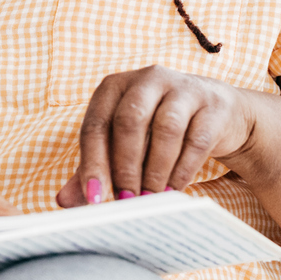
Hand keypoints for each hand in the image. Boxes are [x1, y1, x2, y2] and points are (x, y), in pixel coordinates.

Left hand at [54, 64, 259, 206]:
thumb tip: (64, 200)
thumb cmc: (156, 129)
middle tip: (126, 200)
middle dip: (125, 166)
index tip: (95, 199)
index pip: (96, 124)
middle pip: (130, 121)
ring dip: (155, 170)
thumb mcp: (123, 143)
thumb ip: (95, 167)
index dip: (92, 163)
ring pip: (166, 128)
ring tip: (150, 198)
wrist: (215, 111)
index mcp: (116, 86)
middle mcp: (148, 79)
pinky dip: (182, 171)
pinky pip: (196, 140)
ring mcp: (183, 88)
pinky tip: (173, 190)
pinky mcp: (213, 105)